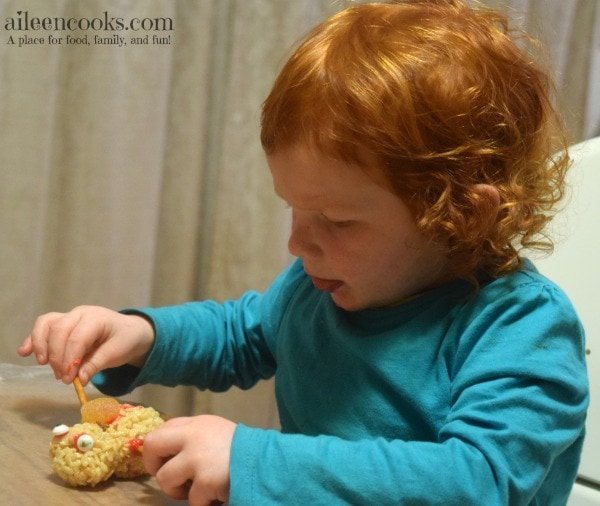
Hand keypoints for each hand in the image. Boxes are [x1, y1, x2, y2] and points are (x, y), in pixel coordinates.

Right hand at [18, 305, 154, 384]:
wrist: (129, 331)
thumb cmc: (124, 340)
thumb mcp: (116, 353)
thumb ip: (96, 364)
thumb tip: (78, 379)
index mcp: (97, 318)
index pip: (78, 337)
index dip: (70, 359)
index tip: (69, 378)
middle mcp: (80, 314)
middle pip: (59, 330)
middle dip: (57, 356)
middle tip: (62, 377)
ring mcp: (69, 316)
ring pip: (46, 324)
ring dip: (41, 345)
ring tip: (44, 364)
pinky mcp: (62, 323)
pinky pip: (43, 327)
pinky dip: (33, 339)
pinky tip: (24, 352)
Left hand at [143, 415, 236, 505]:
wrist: (268, 462)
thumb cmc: (242, 450)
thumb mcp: (216, 432)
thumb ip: (193, 437)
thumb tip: (168, 455)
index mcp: (196, 423)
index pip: (161, 430)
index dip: (158, 451)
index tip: (165, 462)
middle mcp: (193, 435)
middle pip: (152, 445)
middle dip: (154, 466)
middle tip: (170, 478)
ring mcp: (197, 458)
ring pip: (165, 479)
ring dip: (178, 491)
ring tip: (198, 490)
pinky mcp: (205, 481)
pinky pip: (192, 501)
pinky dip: (203, 503)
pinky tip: (216, 496)